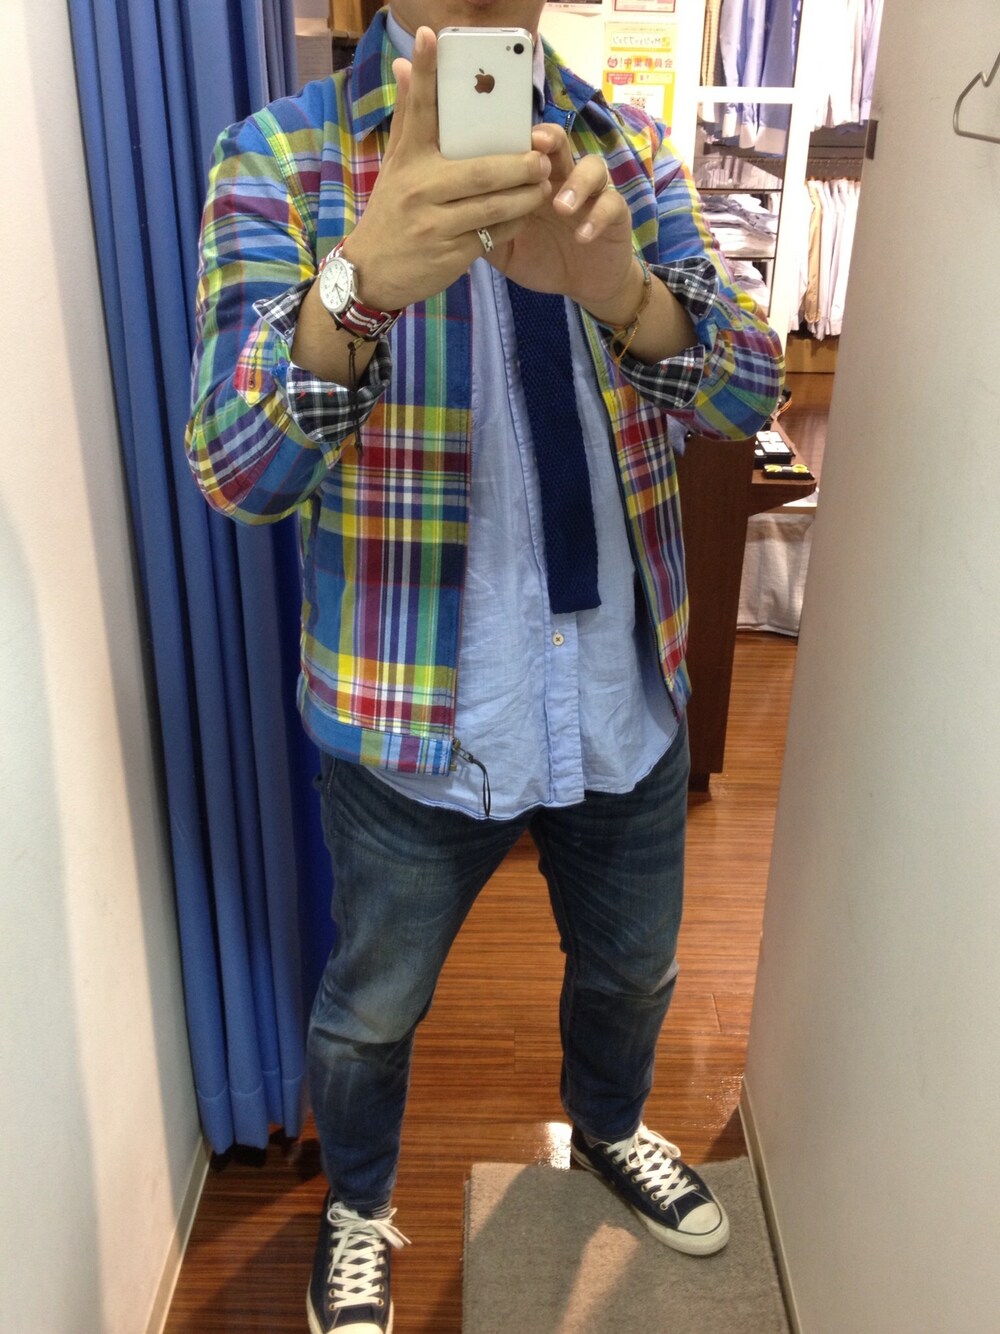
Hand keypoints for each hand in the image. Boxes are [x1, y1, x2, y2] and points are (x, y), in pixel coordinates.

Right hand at [341, 27, 553, 311]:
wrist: (373, 272)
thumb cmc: (391, 212)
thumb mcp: (395, 165)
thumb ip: (409, 118)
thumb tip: (405, 63)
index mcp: (407, 160)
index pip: (417, 111)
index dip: (426, 73)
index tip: (432, 35)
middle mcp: (419, 188)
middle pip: (481, 170)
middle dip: (519, 165)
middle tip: (542, 158)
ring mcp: (434, 224)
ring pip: (492, 206)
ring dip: (525, 196)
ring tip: (542, 186)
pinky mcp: (449, 254)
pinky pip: (492, 235)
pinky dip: (513, 223)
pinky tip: (524, 215)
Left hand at [487, 123, 640, 318]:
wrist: (583, 281)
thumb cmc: (541, 256)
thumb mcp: (504, 245)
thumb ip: (482, 226)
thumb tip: (445, 217)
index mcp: (533, 179)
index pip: (523, 146)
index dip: (514, 135)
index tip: (494, 133)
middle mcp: (562, 177)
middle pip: (559, 142)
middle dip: (549, 139)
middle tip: (536, 147)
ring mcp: (591, 193)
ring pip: (592, 167)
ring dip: (577, 182)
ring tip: (561, 207)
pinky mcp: (615, 213)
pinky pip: (611, 205)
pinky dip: (597, 218)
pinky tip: (582, 236)